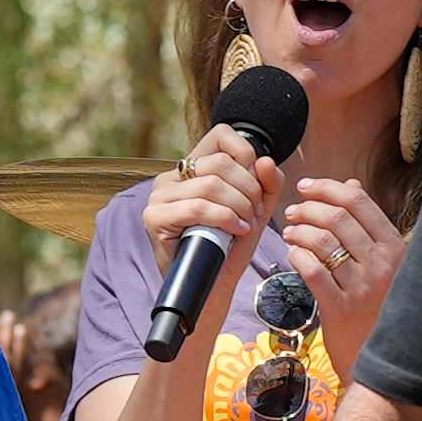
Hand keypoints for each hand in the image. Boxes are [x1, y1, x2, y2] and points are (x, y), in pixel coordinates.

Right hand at [151, 120, 287, 269]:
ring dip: (239, 207)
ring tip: (245, 225)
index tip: (256, 186)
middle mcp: (171, 177)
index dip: (247, 155)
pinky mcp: (154, 218)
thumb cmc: (230, 247)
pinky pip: (198, 207)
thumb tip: (265, 160)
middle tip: (254, 214)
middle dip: (248, 190)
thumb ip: (267, 183)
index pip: (221, 135)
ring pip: (211, 185)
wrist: (213, 286)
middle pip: (221, 164)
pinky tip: (234, 230)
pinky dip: (224, 218)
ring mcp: (159, 197)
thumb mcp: (256, 210)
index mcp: (192, 168)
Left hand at [266, 171, 409, 337]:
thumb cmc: (380, 304)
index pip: (358, 202)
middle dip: (307, 208)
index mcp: (395, 246)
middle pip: (336, 218)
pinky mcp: (342, 309)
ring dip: (298, 231)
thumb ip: (368, 224)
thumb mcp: (384, 261)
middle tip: (292, 212)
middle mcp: (383, 263)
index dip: (326, 188)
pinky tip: (292, 255)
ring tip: (289, 233)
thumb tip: (351, 185)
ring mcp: (363, 287)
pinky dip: (297, 257)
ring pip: (322, 242)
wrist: (382, 357)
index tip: (305, 187)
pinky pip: (313, 272)